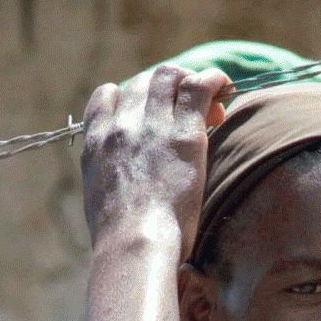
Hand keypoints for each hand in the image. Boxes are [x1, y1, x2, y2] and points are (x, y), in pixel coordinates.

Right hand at [80, 65, 232, 246]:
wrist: (134, 243)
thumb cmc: (121, 240)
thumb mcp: (100, 202)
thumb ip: (110, 179)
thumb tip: (128, 187)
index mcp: (95, 143)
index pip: (107, 96)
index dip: (131, 97)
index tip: (150, 113)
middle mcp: (120, 127)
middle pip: (143, 82)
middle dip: (167, 89)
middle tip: (188, 112)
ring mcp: (152, 127)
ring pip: (169, 76)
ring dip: (190, 81)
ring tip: (209, 101)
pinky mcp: (184, 135)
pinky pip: (199, 87)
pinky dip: (214, 80)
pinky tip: (225, 87)